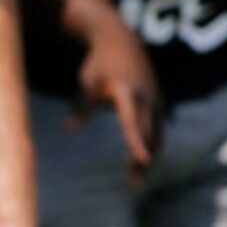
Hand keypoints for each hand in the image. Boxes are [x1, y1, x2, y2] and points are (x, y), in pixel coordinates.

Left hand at [70, 11, 158, 174]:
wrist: (123, 41)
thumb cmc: (100, 63)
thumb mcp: (87, 83)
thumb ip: (81, 107)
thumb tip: (68, 128)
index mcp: (127, 92)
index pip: (133, 123)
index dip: (137, 142)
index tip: (142, 161)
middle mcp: (147, 98)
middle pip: (148, 136)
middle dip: (142, 161)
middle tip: (134, 185)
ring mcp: (156, 101)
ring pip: (157, 135)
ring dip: (149, 157)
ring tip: (137, 180)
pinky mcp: (158, 103)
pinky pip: (158, 130)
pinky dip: (152, 146)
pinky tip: (143, 162)